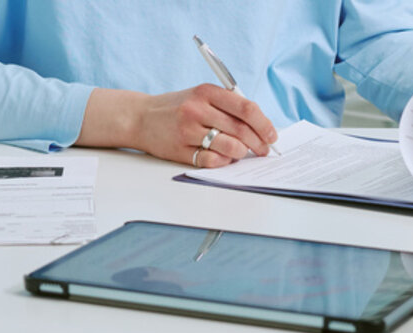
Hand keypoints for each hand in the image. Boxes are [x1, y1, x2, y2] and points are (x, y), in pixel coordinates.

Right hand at [77, 84, 278, 167]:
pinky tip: (224, 158)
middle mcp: (197, 109)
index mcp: (207, 92)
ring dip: (241, 153)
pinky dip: (224, 162)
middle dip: (258, 143)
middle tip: (263, 150)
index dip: (264, 124)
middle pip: (241, 129)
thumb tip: (260, 125)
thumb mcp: (200, 96)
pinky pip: (212, 161)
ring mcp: (187, 130)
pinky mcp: (180, 149)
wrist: (141, 117)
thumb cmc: (178, 107)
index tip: (272, 135)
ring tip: (242, 153)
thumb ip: (227, 105)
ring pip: (229, 146)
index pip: (246, 108)